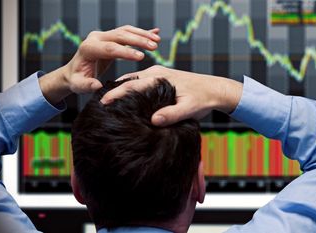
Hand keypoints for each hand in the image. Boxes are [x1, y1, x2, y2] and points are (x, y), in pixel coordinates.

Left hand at [39, 25, 160, 103]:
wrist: (74, 71)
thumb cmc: (77, 79)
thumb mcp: (78, 85)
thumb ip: (87, 85)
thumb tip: (97, 85)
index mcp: (88, 48)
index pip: (110, 48)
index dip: (126, 52)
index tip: (142, 57)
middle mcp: (96, 38)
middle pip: (120, 35)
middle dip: (138, 40)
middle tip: (154, 46)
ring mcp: (104, 35)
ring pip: (126, 31)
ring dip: (142, 34)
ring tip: (157, 41)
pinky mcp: (111, 37)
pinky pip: (128, 32)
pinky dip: (141, 32)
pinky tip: (155, 33)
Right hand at [100, 65, 242, 125]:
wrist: (215, 89)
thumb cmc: (203, 99)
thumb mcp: (189, 109)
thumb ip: (172, 114)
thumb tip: (154, 121)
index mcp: (159, 78)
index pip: (131, 85)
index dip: (116, 94)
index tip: (102, 103)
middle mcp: (156, 73)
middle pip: (128, 80)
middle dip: (114, 90)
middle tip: (100, 103)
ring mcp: (158, 74)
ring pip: (134, 80)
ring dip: (121, 89)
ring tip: (109, 102)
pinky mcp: (161, 78)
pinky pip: (141, 82)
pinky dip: (131, 89)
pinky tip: (127, 99)